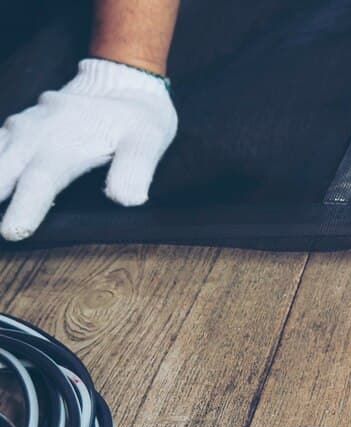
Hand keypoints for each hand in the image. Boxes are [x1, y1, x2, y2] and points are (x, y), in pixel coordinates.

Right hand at [0, 58, 176, 240]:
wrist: (123, 82)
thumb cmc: (137, 119)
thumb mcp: (147, 141)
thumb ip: (136, 169)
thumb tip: (127, 199)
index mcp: (64, 143)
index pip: (40, 181)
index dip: (25, 208)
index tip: (12, 232)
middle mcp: (34, 135)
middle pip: (2, 172)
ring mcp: (20, 130)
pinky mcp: (14, 129)